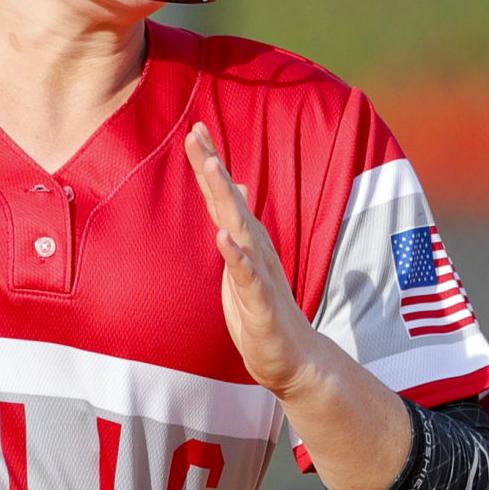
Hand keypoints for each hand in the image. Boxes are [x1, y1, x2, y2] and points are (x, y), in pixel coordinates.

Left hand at [183, 122, 323, 397]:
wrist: (293, 359)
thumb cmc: (263, 310)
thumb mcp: (242, 262)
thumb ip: (235, 225)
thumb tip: (234, 189)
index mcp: (248, 242)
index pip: (225, 197)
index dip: (210, 165)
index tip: (194, 130)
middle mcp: (255, 251)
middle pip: (231, 203)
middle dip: (214, 169)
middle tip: (197, 134)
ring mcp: (259, 276)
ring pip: (241, 232)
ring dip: (227, 200)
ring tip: (212, 169)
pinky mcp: (261, 306)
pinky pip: (248, 278)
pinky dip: (236, 258)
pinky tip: (224, 239)